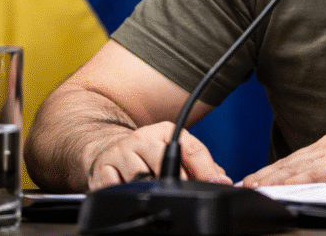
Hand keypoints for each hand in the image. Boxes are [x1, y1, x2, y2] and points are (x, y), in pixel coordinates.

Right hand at [87, 121, 231, 189]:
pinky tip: (132, 192)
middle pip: (165, 164)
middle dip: (177, 182)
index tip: (214, 184)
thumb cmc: (150, 153)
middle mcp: (143, 138)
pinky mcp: (103, 169)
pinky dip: (127, 195)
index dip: (206, 170)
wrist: (111, 149)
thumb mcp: (176, 150)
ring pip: (143, 180)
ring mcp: (121, 153)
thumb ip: (201, 165)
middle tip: (180, 192)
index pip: (191, 149)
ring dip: (152, 190)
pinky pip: (118, 189)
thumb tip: (222, 180)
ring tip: (154, 190)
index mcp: (165, 131)